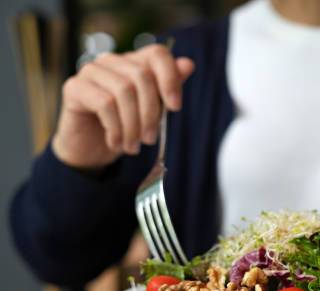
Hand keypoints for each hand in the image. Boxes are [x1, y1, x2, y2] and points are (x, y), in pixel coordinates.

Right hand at [52, 44, 194, 169]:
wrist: (91, 149)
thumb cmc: (125, 127)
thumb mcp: (152, 111)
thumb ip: (167, 89)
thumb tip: (188, 64)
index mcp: (134, 62)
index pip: (157, 54)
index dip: (170, 78)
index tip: (175, 108)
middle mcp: (111, 60)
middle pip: (142, 76)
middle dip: (151, 113)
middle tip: (150, 139)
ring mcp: (91, 71)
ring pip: (123, 91)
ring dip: (132, 126)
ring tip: (133, 146)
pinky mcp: (74, 87)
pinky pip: (104, 104)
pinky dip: (115, 129)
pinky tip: (115, 143)